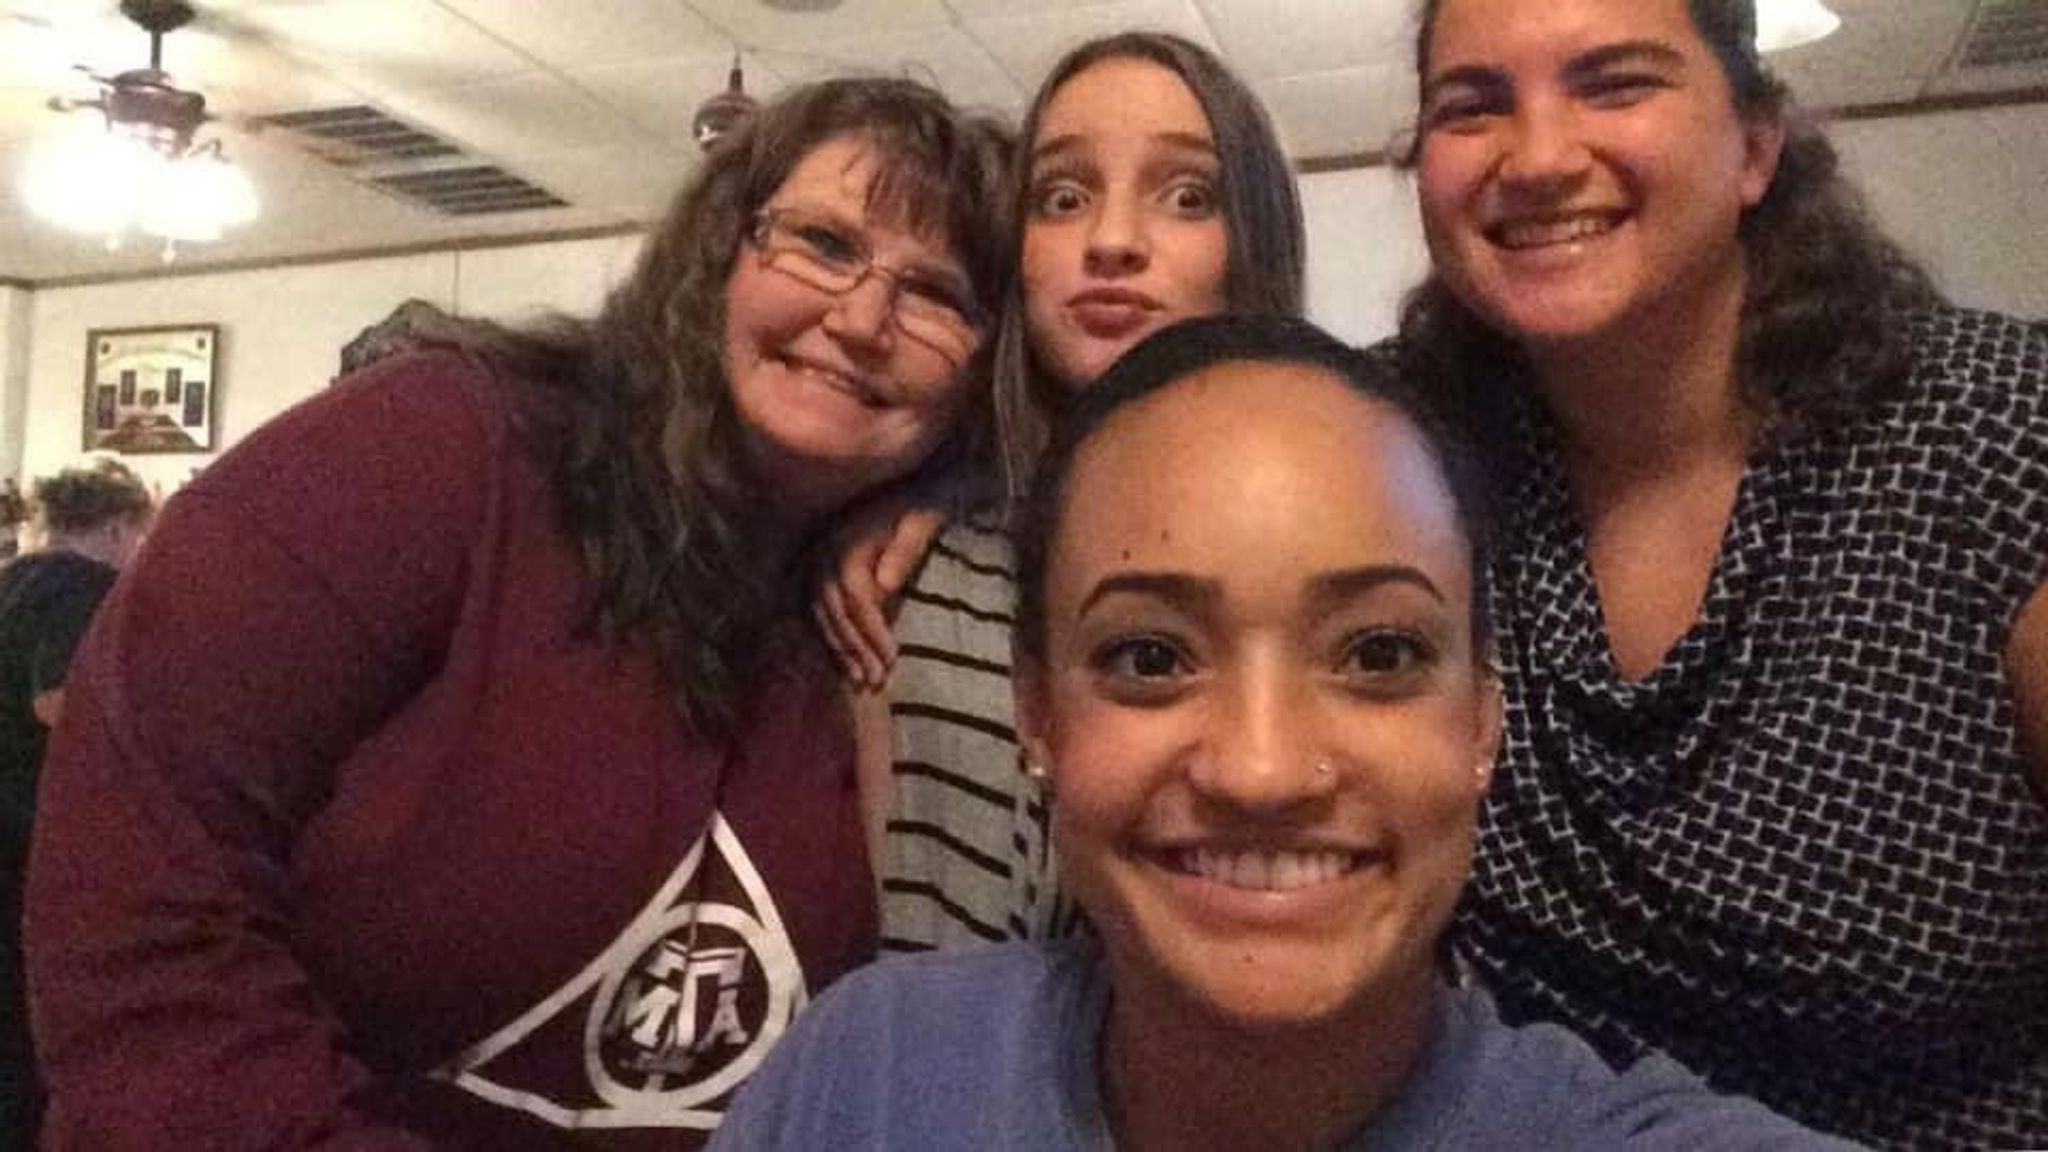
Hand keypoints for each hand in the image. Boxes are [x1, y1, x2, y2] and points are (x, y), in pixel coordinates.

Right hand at [815, 504, 946, 689]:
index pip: (857, 599)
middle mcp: (827, 551)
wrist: (912, 477)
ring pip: (822, 612)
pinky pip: (819, 607)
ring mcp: (820, 557)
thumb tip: (884, 586)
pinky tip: (845, 660)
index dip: (872, 633)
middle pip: (835, 611)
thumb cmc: (924, 501)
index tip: (893, 661)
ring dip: (840, 649)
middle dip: (855, 649)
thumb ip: (905, 550)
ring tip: (860, 681)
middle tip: (876, 682)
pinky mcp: (821, 565)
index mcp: (850, 542)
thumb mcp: (923, 520)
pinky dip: (831, 635)